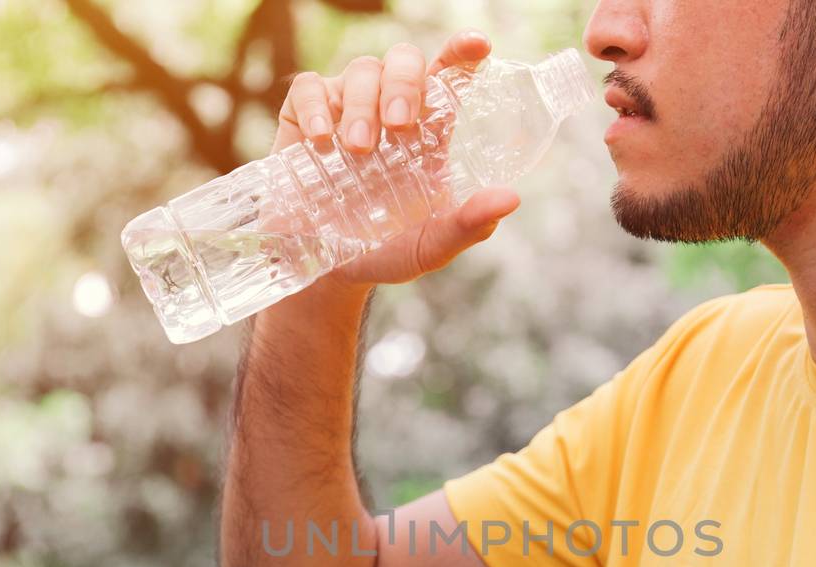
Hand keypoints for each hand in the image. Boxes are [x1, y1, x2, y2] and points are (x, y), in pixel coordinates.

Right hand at [272, 30, 521, 288]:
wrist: (328, 272)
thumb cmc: (386, 250)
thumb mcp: (431, 245)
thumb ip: (469, 224)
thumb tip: (511, 199)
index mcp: (428, 129)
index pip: (449, 75)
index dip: (462, 52)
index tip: (478, 45)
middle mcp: (389, 107)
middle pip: (404, 60)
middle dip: (404, 83)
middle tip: (399, 125)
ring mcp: (346, 107)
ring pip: (362, 70)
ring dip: (363, 105)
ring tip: (358, 149)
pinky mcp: (304, 117)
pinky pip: (309, 88)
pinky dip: (316, 107)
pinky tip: (322, 139)